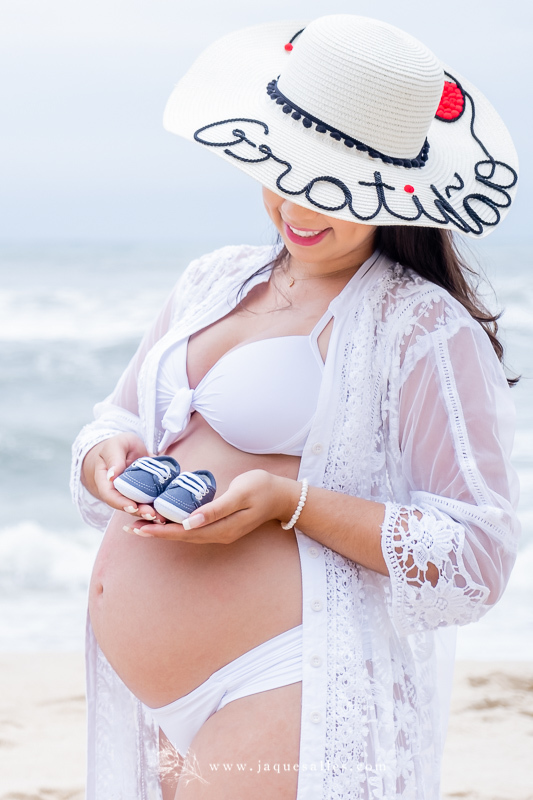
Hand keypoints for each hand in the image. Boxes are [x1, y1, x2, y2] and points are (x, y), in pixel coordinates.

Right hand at [81, 434, 166, 522]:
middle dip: (139, 511)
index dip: (120, 503)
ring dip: (151, 513)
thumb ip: (114, 458)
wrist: (126, 449)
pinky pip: (152, 501)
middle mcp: (119, 492)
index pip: (110, 496)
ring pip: (140, 507)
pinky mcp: (146, 492)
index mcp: (106, 482)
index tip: (132, 506)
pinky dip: (160, 506)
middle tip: (151, 514)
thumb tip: (112, 475)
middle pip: (126, 505)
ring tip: (161, 518)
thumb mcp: (115, 446)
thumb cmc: (117, 446)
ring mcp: (132, 494)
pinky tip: (169, 511)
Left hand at [126, 470, 300, 542]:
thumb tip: (188, 522)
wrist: (282, 496)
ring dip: (163, 531)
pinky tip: (166, 521)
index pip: (183, 533)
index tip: (138, 527)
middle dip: (155, 533)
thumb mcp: (240, 493)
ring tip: (141, 526)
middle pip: (180, 537)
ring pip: (185, 535)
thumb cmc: (261, 488)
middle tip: (130, 528)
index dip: (159, 531)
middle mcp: (218, 535)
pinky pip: (193, 530)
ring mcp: (220, 533)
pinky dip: (176, 527)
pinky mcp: (221, 527)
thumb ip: (215, 509)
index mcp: (221, 528)